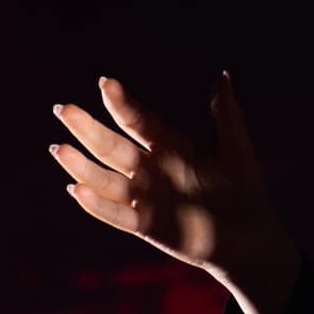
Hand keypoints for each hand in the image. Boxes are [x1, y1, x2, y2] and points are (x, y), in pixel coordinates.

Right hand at [51, 72, 299, 313]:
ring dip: (82, 166)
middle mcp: (153, 171)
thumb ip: (226, 114)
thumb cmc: (244, 192)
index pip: (139, 121)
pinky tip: (77, 190)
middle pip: (113, 147)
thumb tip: (222, 75)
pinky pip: (118, 216)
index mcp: (170, 147)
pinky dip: (98, 205)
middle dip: (88, 129)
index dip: (122, 104)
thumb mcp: (236, 149)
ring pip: (107, 180)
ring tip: (60, 148)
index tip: (105, 83)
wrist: (253, 239)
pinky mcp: (149, 227)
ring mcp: (148, 199)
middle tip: (63, 108)